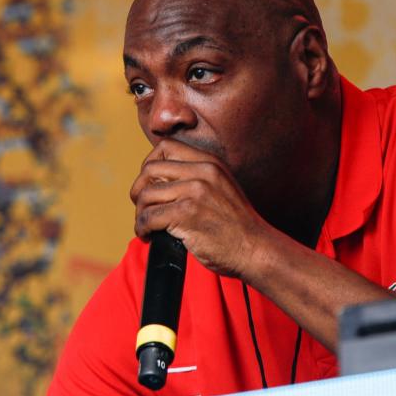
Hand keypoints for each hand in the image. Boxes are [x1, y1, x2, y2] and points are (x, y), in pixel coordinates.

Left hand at [130, 138, 272, 280]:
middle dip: (139, 190)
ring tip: (146, 226)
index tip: (149, 184)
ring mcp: (195, 191)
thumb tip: (157, 180)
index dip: (149, 164)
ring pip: (147, 194)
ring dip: (140, 213)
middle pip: (150, 169)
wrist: (257, 248)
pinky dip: (142, 228)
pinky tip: (148, 235)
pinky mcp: (188, 214)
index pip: (165, 147)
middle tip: (142, 208)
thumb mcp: (221, 186)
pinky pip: (150, 216)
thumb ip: (196, 177)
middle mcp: (202, 171)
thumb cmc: (236, 225)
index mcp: (209, 162)